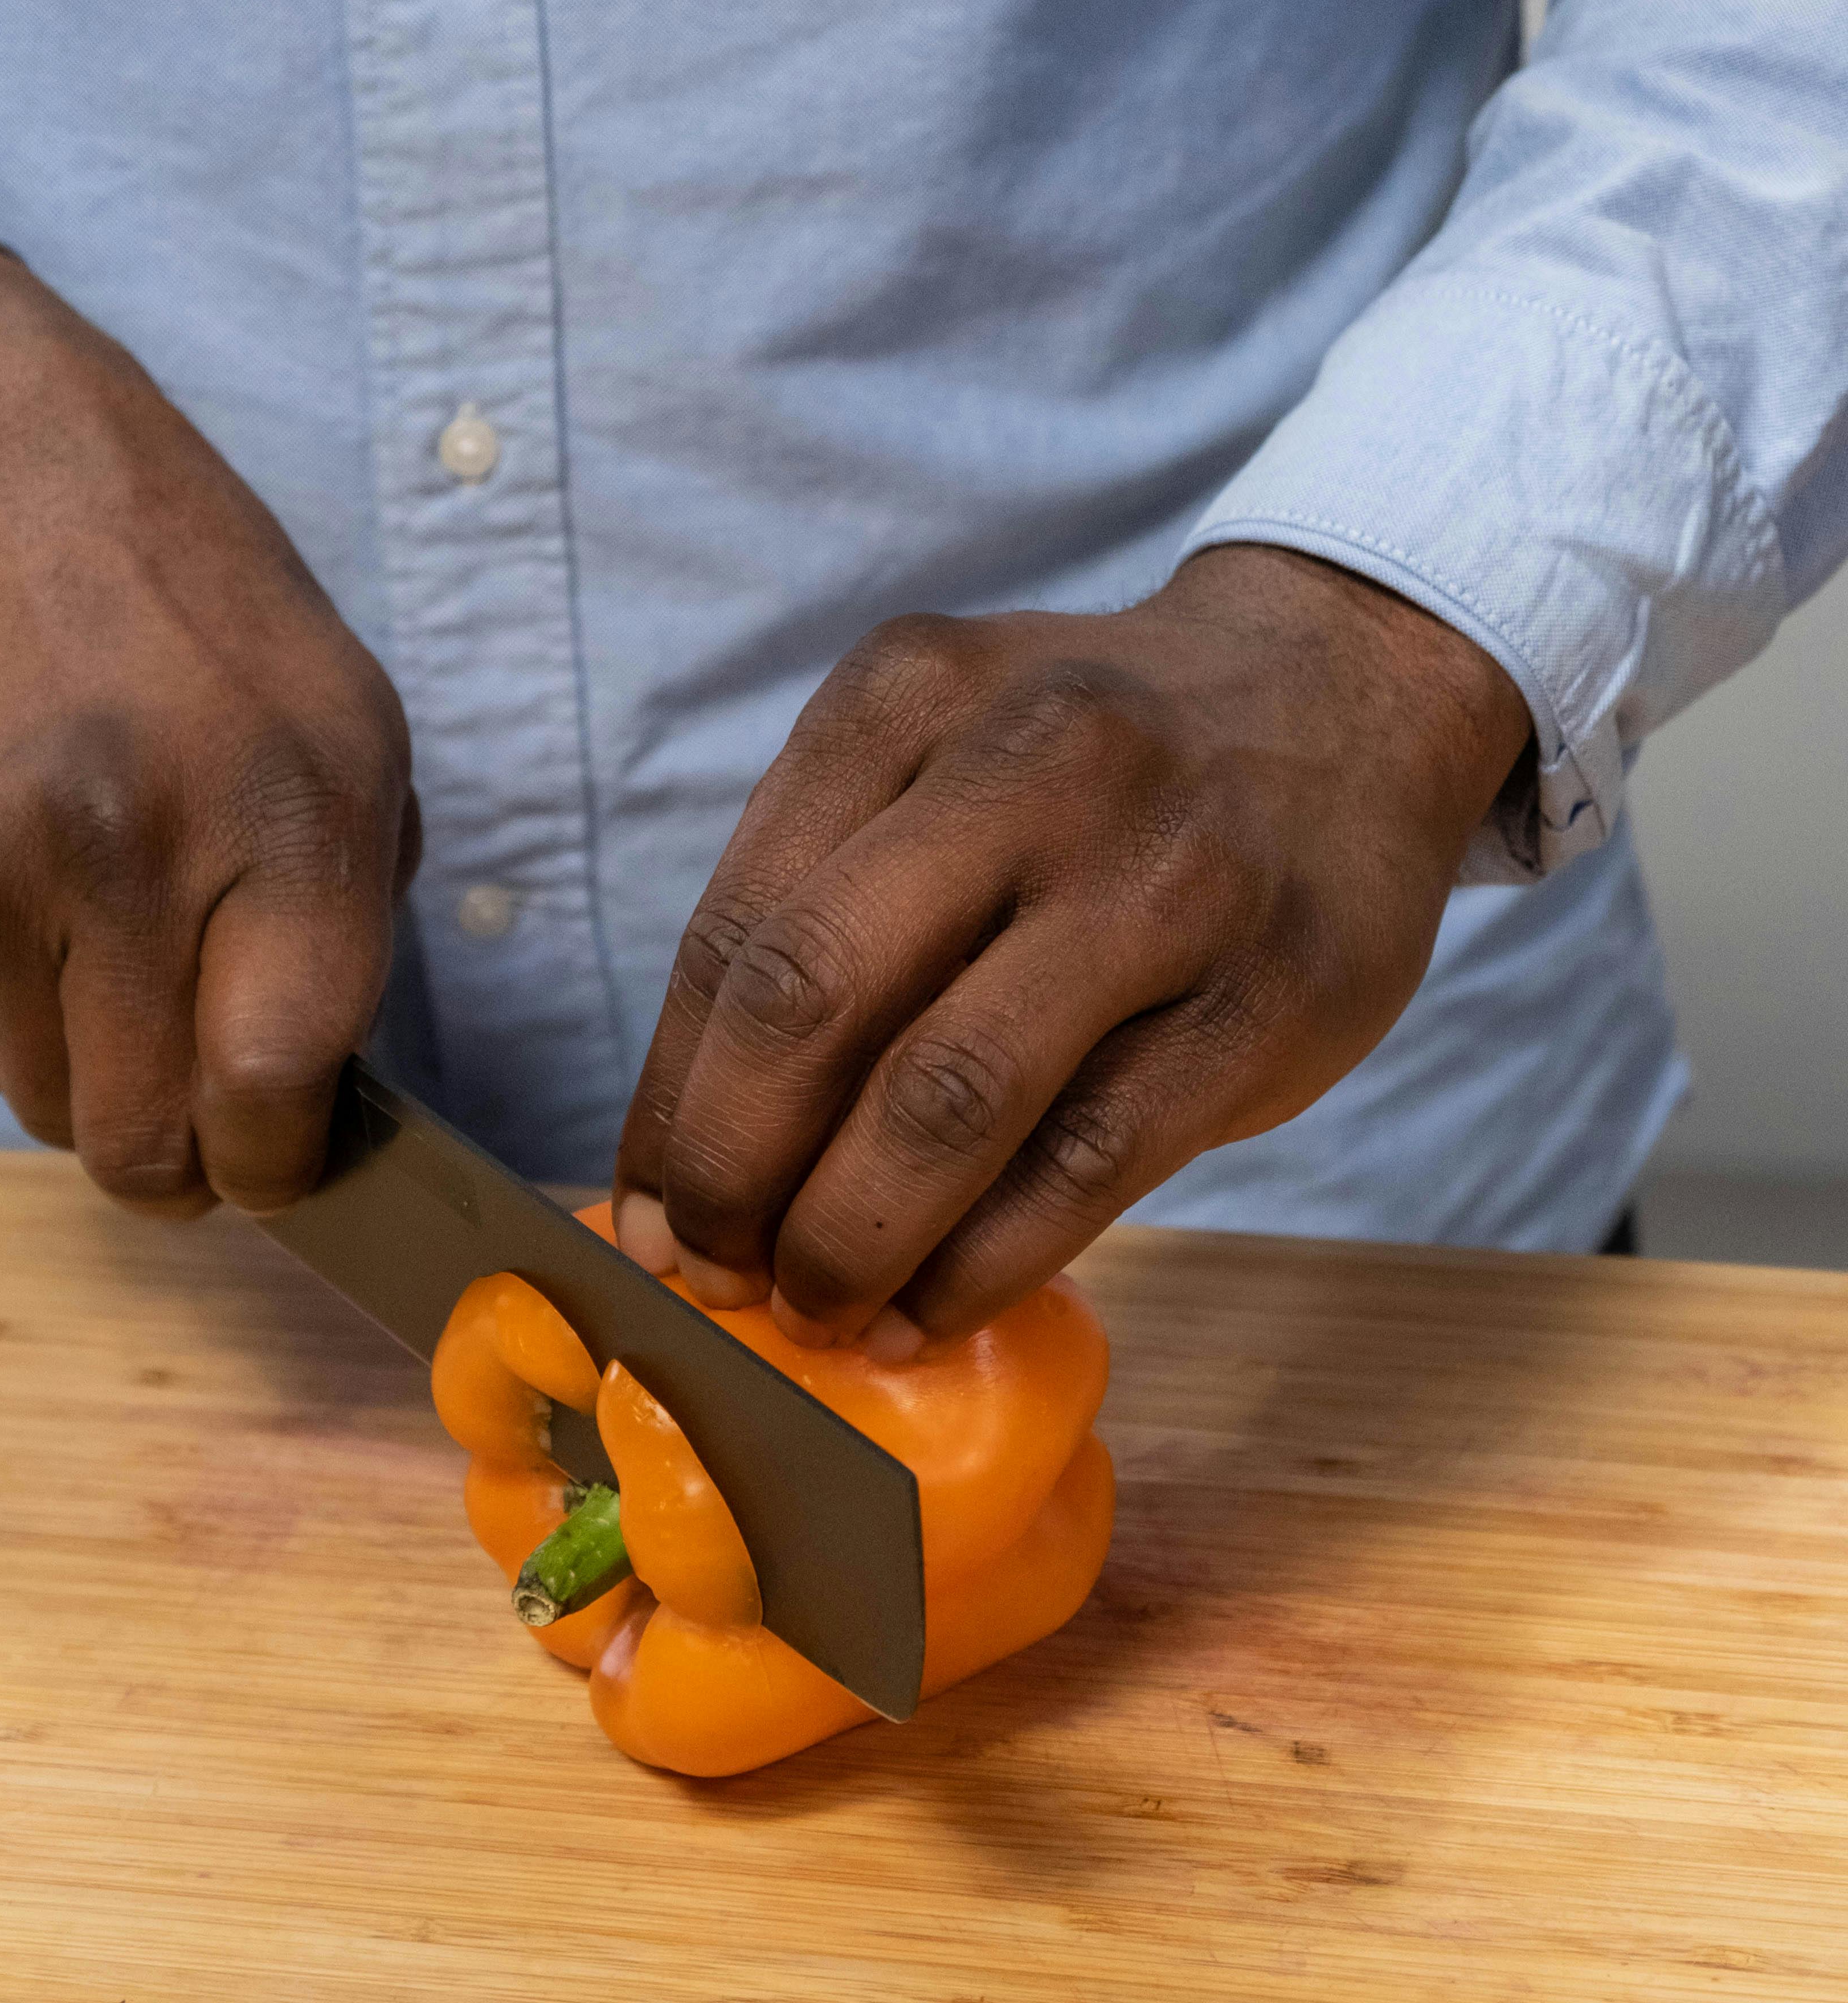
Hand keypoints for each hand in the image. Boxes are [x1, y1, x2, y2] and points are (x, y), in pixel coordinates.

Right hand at [0, 245, 415, 1216]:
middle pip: (138, 1138)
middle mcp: (122, 841)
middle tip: (198, 1118)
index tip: (275, 1160)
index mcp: (278, 808)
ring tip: (107, 955)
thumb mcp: (350, 732)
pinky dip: (0, 1017)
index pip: (270, 1082)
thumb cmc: (200, 623)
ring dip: (85, 1077)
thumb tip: (309, 1107)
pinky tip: (23, 905)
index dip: (275, 1165)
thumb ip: (348, 927)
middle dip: (179, 1163)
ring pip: (39, 1106)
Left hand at [613, 546, 1530, 1346]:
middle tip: (719, 1273)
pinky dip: (982, 1264)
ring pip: (949, 1098)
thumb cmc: (1101, 770)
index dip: (671, 1109)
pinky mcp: (1267, 997)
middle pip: (813, 1002)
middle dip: (736, 1174)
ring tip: (823, 1309)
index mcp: (908, 697)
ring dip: (853, 1239)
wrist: (1349, 692)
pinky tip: (932, 1311)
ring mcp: (1164, 877)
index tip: (652, 1219)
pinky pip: (1085, 1164)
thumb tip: (684, 1164)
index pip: (736, 936)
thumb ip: (820, 912)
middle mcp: (1032, 762)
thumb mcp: (943, 757)